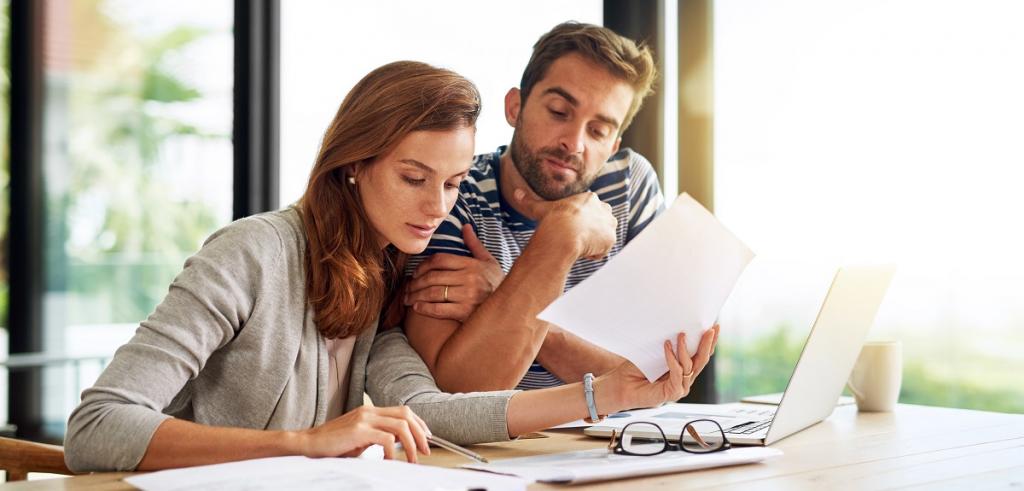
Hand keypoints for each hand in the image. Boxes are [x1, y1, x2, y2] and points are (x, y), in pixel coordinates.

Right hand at [297, 405, 430, 462]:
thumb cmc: (333, 445)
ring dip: (411, 443)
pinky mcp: (358, 430)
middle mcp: (369, 411)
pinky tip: (390, 461)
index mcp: (371, 411)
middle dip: (420, 433)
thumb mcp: (360, 438)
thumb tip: (398, 443)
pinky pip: (385, 439)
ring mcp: (364, 419)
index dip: (419, 423)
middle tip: (425, 450)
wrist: (308, 444)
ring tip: (413, 459)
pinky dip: (392, 451)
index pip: (403, 411)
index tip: (426, 438)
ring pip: (400, 425)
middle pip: (406, 415)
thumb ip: (378, 436)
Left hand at [404, 224, 503, 321]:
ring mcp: (467, 296)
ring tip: (408, 298)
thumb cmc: (496, 283)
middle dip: (415, 283)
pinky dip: (425, 308)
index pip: (440, 260)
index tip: (415, 273)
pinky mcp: (465, 312)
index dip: (423, 265)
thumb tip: (465, 226)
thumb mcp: (488, 261)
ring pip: (433, 293)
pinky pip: (439, 309)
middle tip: (407, 287)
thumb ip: (474, 245)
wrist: (510, 306)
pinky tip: (417, 307)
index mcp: (471, 264)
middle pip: (433, 277)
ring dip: (416, 295)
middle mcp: (469, 278)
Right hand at [511, 188, 616, 259]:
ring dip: (591, 243)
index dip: (580, 223)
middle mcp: (604, 209)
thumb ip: (530, 201)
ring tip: (577, 244)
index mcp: (590, 198)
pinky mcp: (611, 238)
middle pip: (601, 223)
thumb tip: (516, 193)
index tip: (570, 229)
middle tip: (575, 238)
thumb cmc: (552, 221)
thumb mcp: (540, 209)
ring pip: (602, 237)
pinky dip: (594, 254)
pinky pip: (603, 250)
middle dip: (591, 232)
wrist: (564, 235)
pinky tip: (583, 251)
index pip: (591, 212)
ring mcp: (609, 224)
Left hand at [596, 325, 719, 412]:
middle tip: (711, 329)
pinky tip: (667, 346)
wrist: (620, 385)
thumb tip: (678, 326)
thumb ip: (668, 344)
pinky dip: (672, 358)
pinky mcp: (673, 393)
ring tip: (681, 334)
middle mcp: (684, 379)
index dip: (709, 341)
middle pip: (702, 360)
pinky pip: (677, 372)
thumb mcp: (654, 351)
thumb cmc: (634, 369)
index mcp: (682, 369)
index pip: (700, 355)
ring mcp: (680, 387)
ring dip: (686, 348)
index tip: (714, 326)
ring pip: (691, 365)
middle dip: (707, 344)